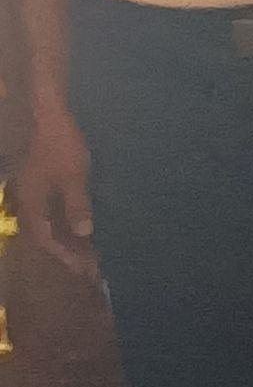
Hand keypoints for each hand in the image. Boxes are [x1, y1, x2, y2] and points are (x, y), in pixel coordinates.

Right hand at [11, 100, 90, 262]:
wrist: (48, 116)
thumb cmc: (60, 145)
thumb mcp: (73, 177)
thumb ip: (77, 206)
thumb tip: (84, 232)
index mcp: (31, 202)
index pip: (45, 237)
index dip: (64, 254)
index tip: (82, 268)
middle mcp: (29, 201)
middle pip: (47, 234)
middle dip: (68, 252)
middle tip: (90, 270)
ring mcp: (35, 193)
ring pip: (51, 224)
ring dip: (69, 240)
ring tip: (89, 257)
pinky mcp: (44, 184)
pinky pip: (54, 211)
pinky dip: (68, 223)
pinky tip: (83, 231)